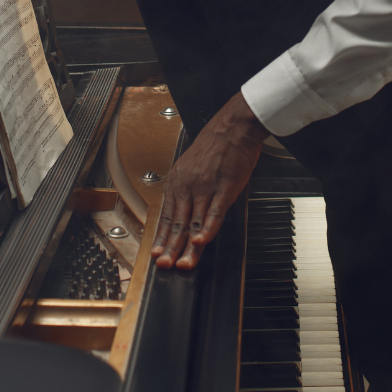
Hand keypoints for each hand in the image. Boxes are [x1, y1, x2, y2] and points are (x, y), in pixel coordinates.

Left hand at [152, 90, 269, 270]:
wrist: (234, 125)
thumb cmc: (217, 143)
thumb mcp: (193, 165)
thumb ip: (188, 186)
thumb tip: (185, 207)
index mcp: (178, 180)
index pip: (167, 214)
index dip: (161, 236)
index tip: (157, 253)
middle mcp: (188, 185)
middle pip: (177, 223)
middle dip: (170, 247)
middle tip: (164, 266)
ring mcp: (205, 187)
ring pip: (193, 223)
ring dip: (187, 247)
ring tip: (183, 265)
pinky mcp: (223, 188)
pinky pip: (214, 213)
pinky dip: (206, 229)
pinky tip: (201, 242)